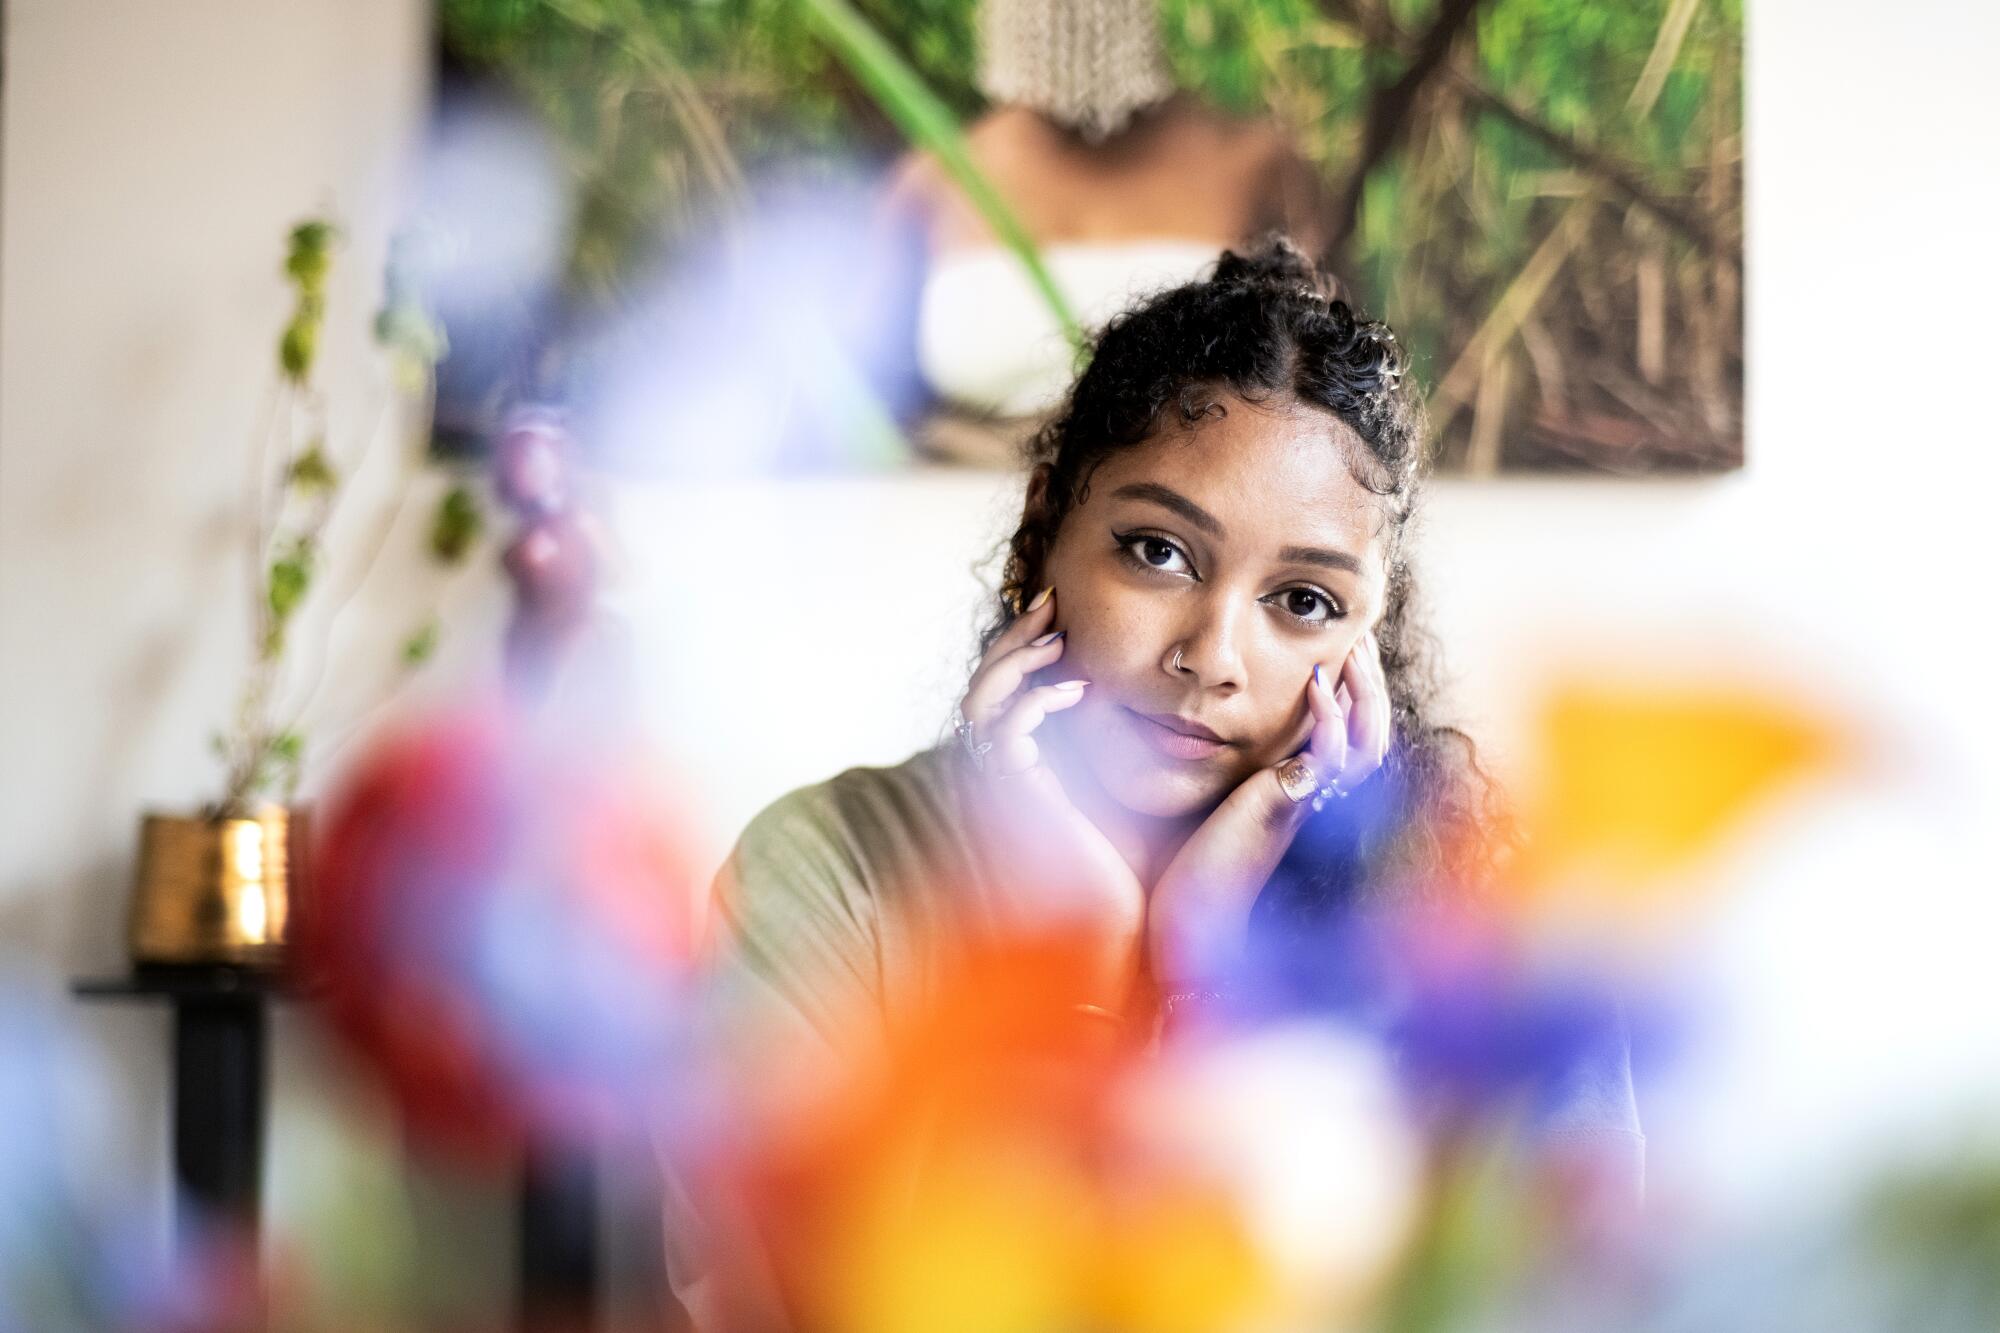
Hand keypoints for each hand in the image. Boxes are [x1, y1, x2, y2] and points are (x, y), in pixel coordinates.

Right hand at [953, 587, 1146, 1006]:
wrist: (1129, 937)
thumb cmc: (1142, 875)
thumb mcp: (1140, 793)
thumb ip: (1132, 748)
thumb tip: (1163, 702)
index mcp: (1029, 769)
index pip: (1009, 690)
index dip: (1029, 648)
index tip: (1066, 614)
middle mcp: (1006, 773)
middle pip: (987, 682)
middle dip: (1018, 636)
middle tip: (1053, 598)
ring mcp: (1004, 784)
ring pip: (984, 696)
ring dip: (1019, 656)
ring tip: (1059, 632)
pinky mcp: (1014, 795)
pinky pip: (1004, 729)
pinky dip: (1033, 698)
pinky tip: (1076, 688)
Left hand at [1147, 629, 1392, 986]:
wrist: (1189, 916)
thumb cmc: (1190, 861)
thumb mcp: (1218, 797)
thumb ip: (1230, 765)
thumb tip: (1205, 722)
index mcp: (1305, 789)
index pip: (1353, 732)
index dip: (1357, 690)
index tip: (1344, 646)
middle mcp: (1318, 796)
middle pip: (1374, 731)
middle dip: (1371, 680)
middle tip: (1360, 635)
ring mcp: (1309, 802)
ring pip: (1368, 741)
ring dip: (1364, 691)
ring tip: (1352, 650)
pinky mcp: (1288, 806)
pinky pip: (1329, 755)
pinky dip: (1329, 717)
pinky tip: (1314, 684)